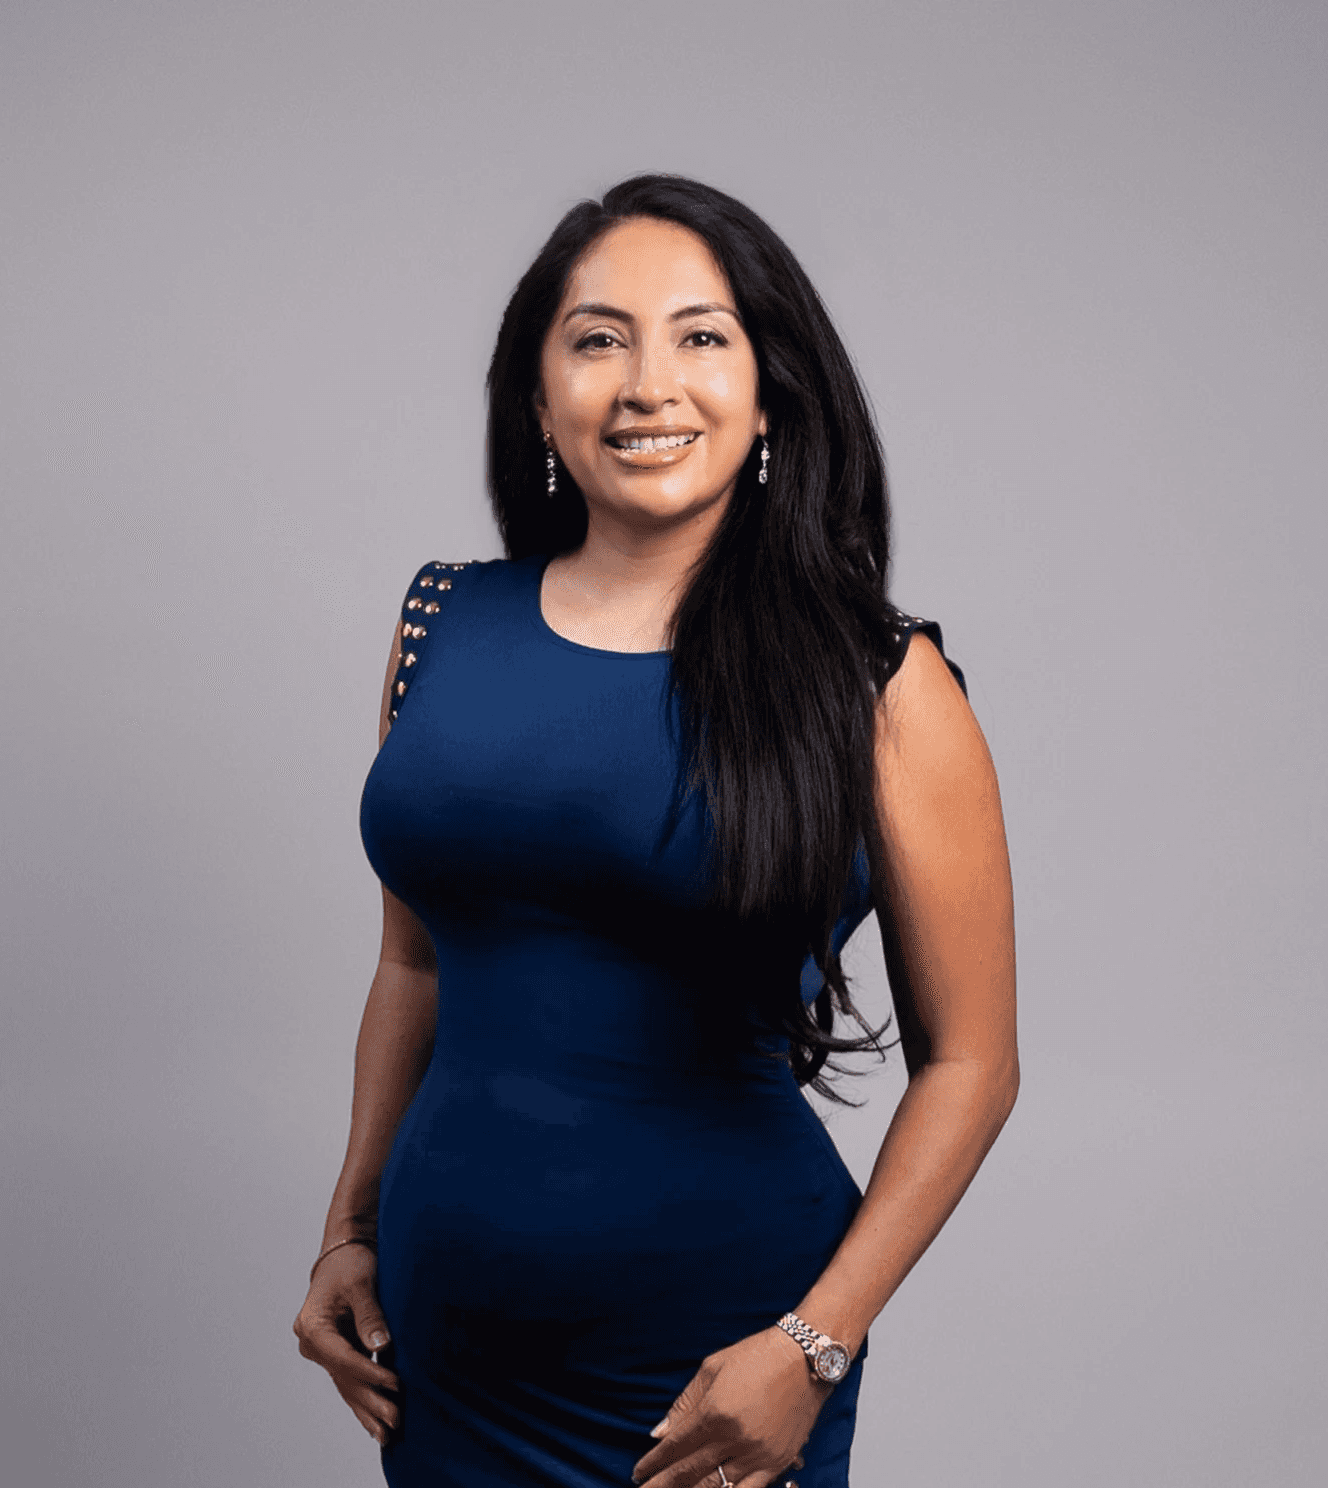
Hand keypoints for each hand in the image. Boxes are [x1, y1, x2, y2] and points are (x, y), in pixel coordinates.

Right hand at [292, 1242, 399, 1446]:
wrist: (344, 1251)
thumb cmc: (351, 1262)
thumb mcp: (360, 1283)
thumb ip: (369, 1315)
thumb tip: (381, 1344)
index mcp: (312, 1327)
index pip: (343, 1358)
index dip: (369, 1372)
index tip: (395, 1382)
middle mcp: (313, 1343)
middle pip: (344, 1378)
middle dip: (370, 1400)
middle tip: (394, 1421)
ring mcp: (325, 1351)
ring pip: (347, 1385)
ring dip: (368, 1408)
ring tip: (387, 1434)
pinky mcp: (339, 1352)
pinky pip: (350, 1381)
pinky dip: (364, 1399)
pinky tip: (375, 1422)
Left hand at [630, 1326, 824, 1487]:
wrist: (805, 1357)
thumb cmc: (758, 1356)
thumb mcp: (712, 1368)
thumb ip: (684, 1403)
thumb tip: (660, 1434)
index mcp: (715, 1412)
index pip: (675, 1448)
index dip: (653, 1463)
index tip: (638, 1472)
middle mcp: (735, 1438)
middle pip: (690, 1473)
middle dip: (663, 1485)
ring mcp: (758, 1454)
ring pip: (717, 1487)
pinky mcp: (777, 1462)